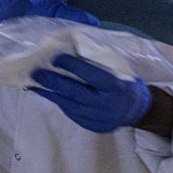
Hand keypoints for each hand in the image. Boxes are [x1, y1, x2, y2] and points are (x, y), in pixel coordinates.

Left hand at [31, 54, 152, 133]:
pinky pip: (73, 114)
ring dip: (51, 94)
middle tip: (36, 72)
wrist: (137, 110)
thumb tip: (71, 46)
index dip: (73, 66)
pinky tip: (47, 93)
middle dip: (55, 82)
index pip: (92, 76)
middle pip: (77, 94)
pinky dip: (59, 102)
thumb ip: (99, 63)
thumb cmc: (124, 82)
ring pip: (71, 107)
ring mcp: (101, 119)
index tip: (55, 57)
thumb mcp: (119, 70)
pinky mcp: (94, 127)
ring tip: (34, 83)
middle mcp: (108, 106)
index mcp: (117, 87)